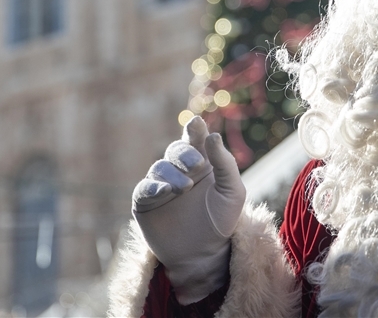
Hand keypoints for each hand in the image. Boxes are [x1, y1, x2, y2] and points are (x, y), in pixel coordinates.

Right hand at [132, 116, 245, 303]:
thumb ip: (224, 163)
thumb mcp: (232, 192)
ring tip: (185, 188)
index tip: (195, 123)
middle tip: (197, 166)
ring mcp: (161, 184)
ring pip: (160, 167)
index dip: (194, 128)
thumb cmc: (222, 221)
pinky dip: (153, 187)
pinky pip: (145, 188)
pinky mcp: (145, 202)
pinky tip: (165, 191)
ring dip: (173, 174)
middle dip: (185, 154)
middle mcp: (180, 170)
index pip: (196, 138)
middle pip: (176, 149)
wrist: (204, 255)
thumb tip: (213, 135)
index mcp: (202, 162)